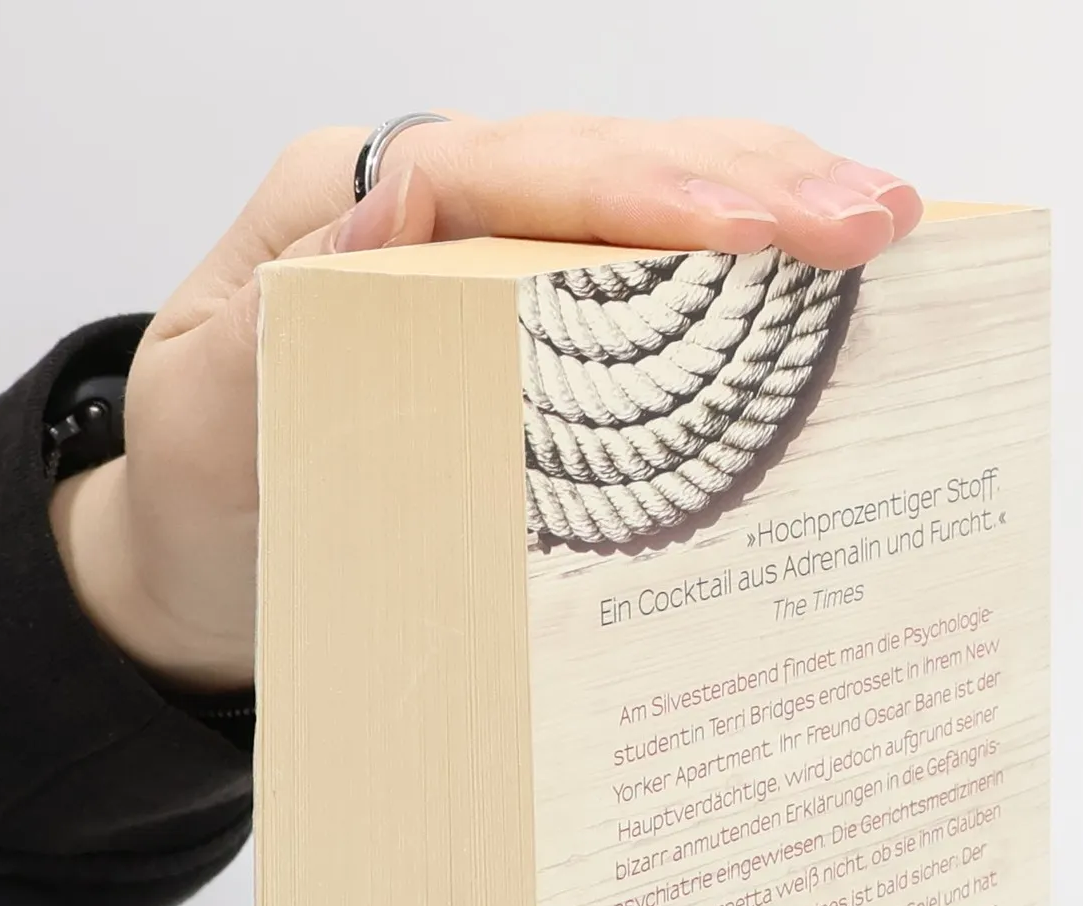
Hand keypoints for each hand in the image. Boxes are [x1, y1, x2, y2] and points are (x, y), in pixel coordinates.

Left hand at [50, 114, 922, 691]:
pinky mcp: (526, 324)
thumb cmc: (202, 497)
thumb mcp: (203, 420)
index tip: (743, 233)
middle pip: (598, 161)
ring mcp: (484, 262)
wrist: (199, 567)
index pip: (500, 170)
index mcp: (342, 212)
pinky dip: (734, 272)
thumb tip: (398, 220)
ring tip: (883, 224)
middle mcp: (425, 213)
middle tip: (874, 215)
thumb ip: (271, 327)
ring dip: (763, 200)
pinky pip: (639, 277)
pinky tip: (817, 281)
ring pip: (638, 199)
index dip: (630, 192)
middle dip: (742, 178)